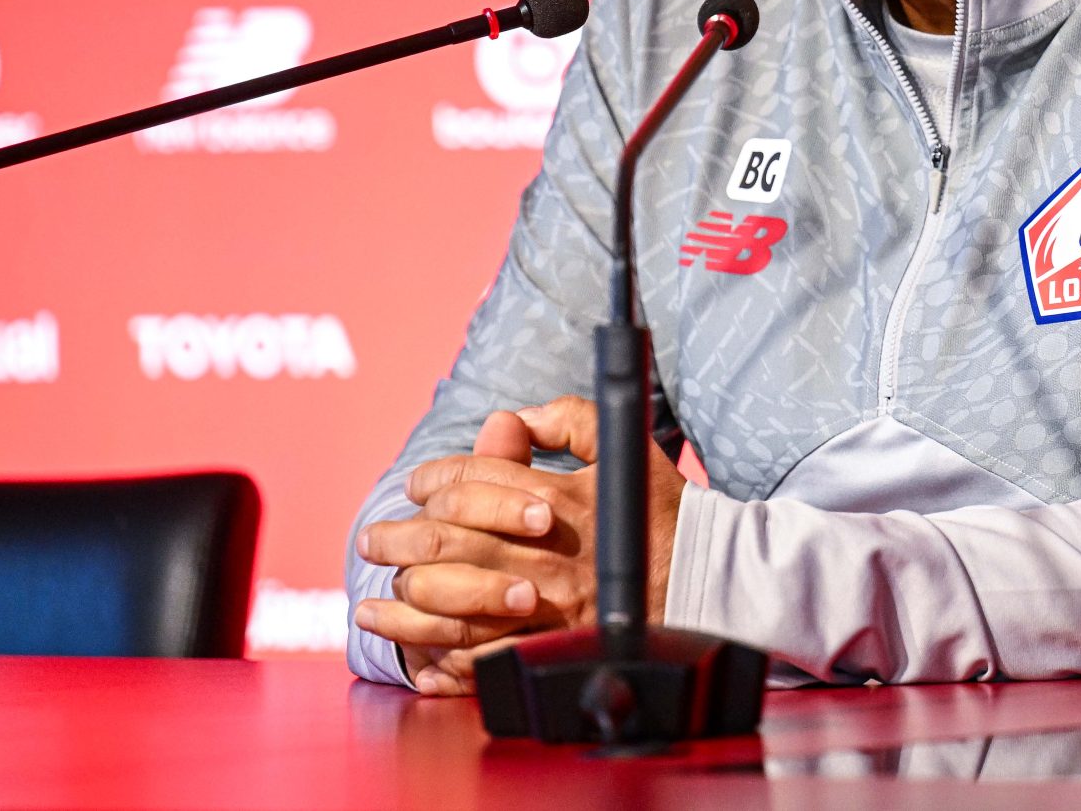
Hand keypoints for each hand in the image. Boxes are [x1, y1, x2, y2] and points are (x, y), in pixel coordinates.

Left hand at [351, 396, 685, 695]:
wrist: (708, 578)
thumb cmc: (661, 510)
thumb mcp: (620, 446)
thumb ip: (567, 419)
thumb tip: (514, 417)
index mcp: (556, 497)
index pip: (472, 481)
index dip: (433, 480)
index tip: (415, 486)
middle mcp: (544, 551)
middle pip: (446, 543)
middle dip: (398, 541)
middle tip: (372, 542)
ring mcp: (547, 605)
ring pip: (451, 606)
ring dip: (402, 609)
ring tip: (373, 608)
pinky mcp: (553, 647)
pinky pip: (484, 660)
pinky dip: (445, 665)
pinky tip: (420, 660)